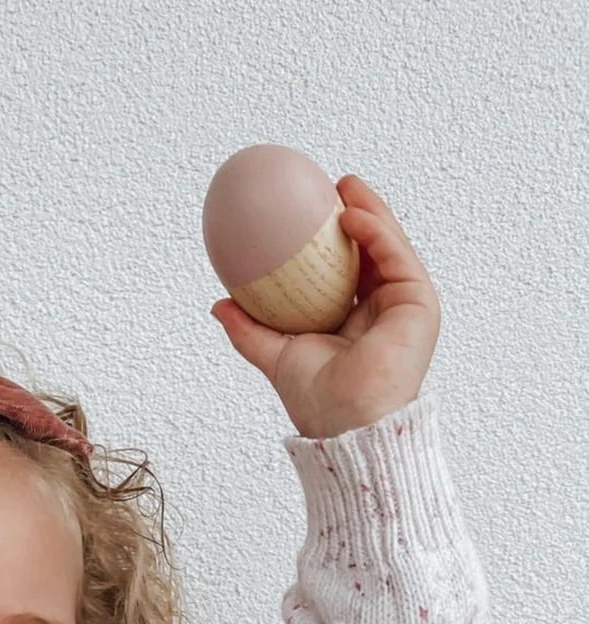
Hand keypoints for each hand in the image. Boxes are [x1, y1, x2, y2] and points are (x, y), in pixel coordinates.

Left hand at [211, 174, 440, 438]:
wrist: (347, 422)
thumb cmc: (318, 400)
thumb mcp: (275, 355)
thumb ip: (250, 330)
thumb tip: (219, 304)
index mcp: (352, 321)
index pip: (344, 271)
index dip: (328, 241)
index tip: (306, 213)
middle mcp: (380, 310)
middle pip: (370, 252)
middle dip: (354, 215)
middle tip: (330, 188)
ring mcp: (402, 305)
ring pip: (388, 247)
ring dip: (369, 211)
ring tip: (345, 186)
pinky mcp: (419, 303)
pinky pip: (397, 256)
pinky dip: (377, 231)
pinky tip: (352, 215)